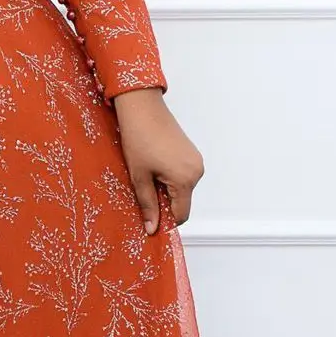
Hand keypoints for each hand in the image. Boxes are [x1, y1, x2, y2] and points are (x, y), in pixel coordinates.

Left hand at [109, 87, 203, 233]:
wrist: (142, 108)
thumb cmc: (139, 139)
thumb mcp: (139, 176)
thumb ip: (147, 204)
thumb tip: (152, 228)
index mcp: (185, 179)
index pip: (181, 215)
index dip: (165, 221)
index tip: (149, 220)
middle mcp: (196, 171)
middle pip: (182, 202)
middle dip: (164, 203)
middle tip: (143, 191)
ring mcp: (196, 161)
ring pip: (182, 189)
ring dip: (166, 190)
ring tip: (147, 175)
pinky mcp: (192, 154)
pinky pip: (183, 176)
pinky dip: (170, 178)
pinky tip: (154, 166)